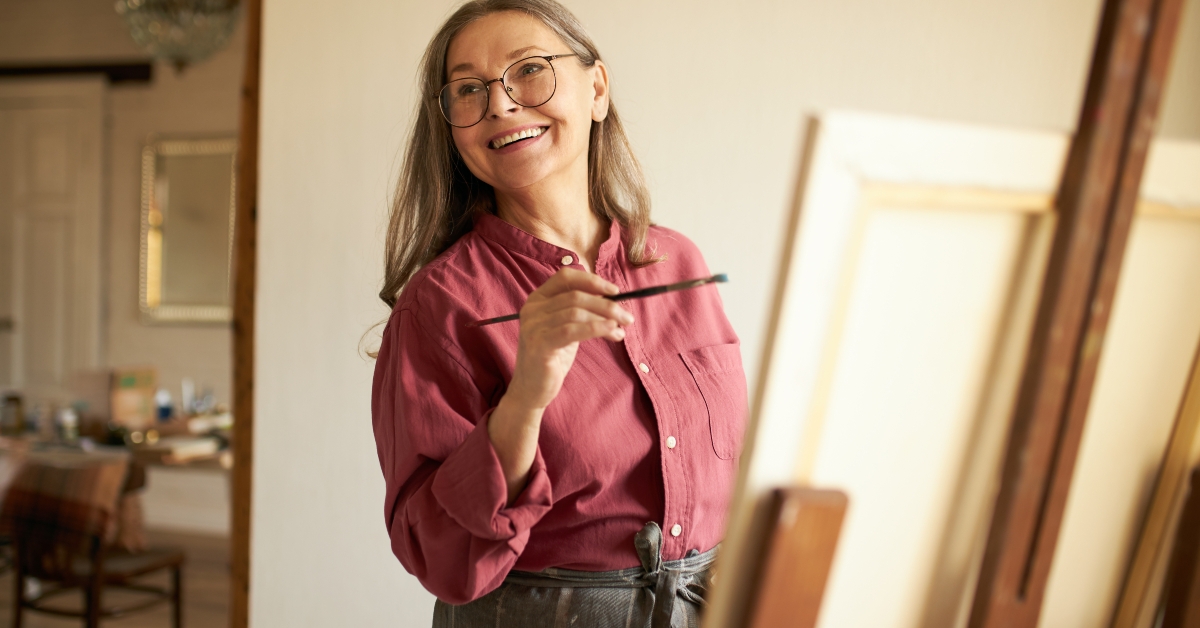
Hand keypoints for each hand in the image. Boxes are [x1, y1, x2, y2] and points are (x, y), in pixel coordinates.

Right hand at [506, 268, 633, 411]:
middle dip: (606, 305)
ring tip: (620, 330)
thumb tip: (613, 301)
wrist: (532, 389)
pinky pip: (572, 330)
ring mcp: (533, 326)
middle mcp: (532, 309)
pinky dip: (596, 328)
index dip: (592, 281)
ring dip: (605, 319)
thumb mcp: (567, 328)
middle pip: (575, 296)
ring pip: (576, 312)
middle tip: (626, 317)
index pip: (565, 277)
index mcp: (538, 299)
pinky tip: (611, 333)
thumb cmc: (552, 357)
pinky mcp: (538, 344)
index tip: (615, 291)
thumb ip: (582, 312)